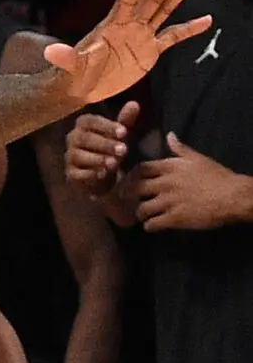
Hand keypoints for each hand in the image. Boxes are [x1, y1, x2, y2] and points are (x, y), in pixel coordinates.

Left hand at [42, 0, 210, 103]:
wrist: (82, 85)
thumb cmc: (74, 73)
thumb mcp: (70, 66)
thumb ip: (65, 58)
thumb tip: (51, 52)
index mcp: (111, 25)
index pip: (128, 0)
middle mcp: (129, 25)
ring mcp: (141, 35)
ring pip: (163, 10)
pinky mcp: (150, 50)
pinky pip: (173, 36)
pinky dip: (189, 29)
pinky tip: (207, 20)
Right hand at [64, 102, 139, 196]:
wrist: (100, 177)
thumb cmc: (109, 151)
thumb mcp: (120, 136)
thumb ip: (125, 121)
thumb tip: (134, 103)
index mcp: (83, 125)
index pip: (91, 121)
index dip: (107, 126)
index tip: (124, 132)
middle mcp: (73, 138)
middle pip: (85, 138)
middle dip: (105, 144)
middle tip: (124, 150)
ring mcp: (70, 157)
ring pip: (79, 155)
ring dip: (98, 159)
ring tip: (115, 164)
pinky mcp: (71, 174)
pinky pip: (77, 173)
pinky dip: (89, 174)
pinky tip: (102, 175)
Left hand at [125, 133, 252, 231]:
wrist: (234, 196)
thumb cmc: (217, 176)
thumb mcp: (198, 158)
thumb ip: (180, 148)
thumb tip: (169, 135)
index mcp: (169, 167)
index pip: (139, 169)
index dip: (130, 177)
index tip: (128, 183)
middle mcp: (165, 183)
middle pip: (135, 188)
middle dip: (128, 195)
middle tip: (128, 201)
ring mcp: (169, 201)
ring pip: (142, 209)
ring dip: (140, 213)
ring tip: (142, 216)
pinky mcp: (175, 218)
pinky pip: (152, 224)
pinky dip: (149, 226)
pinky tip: (152, 226)